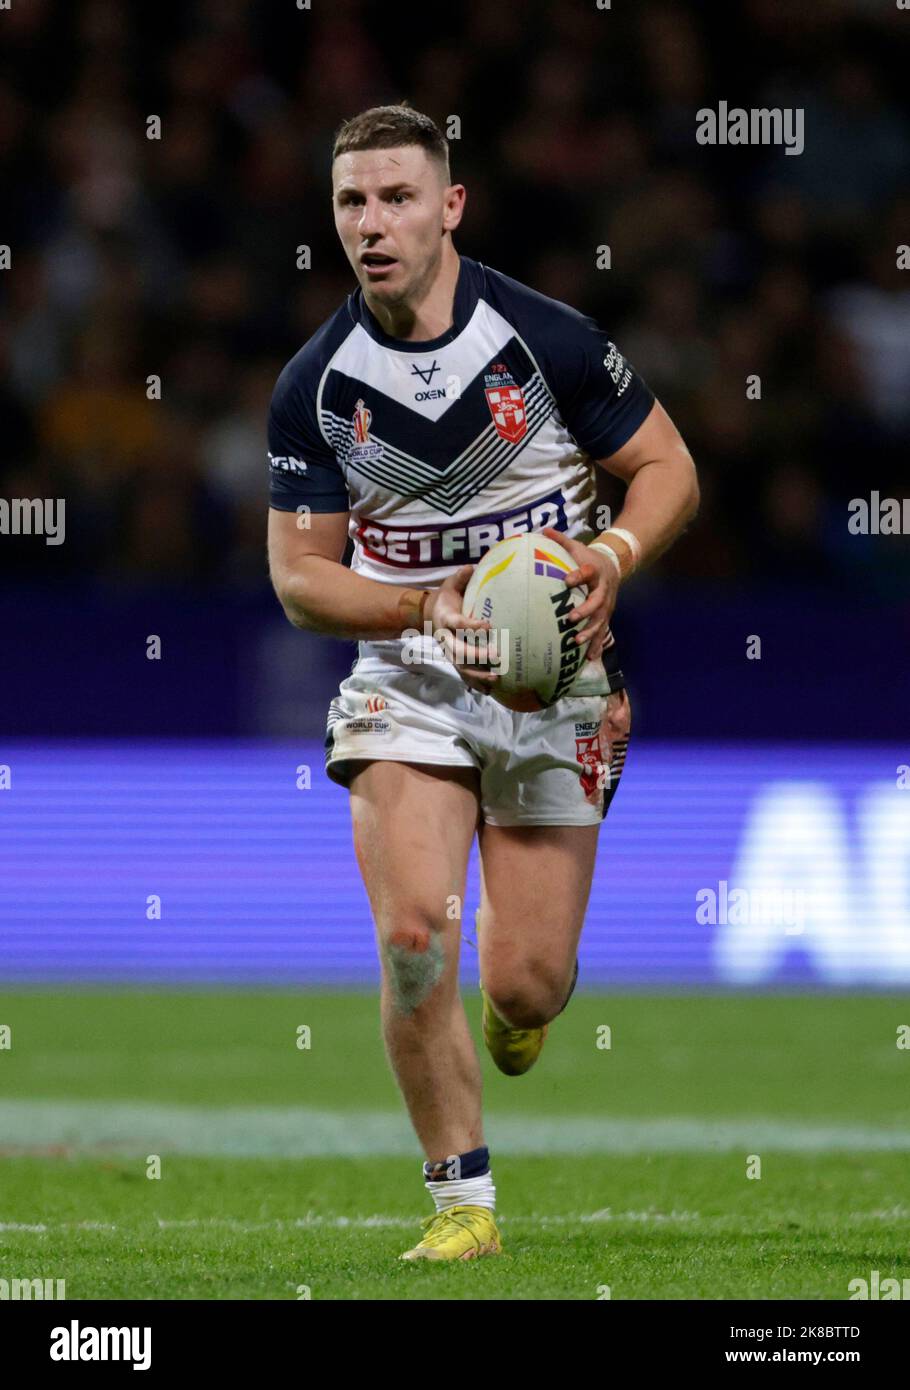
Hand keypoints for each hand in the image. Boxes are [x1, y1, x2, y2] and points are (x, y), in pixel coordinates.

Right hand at [424, 565, 499, 692]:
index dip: (472, 625)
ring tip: (495, 679)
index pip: (458, 623)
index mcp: (446, 618)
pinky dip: (475, 684)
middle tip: (496, 656)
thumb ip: (460, 577)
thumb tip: (472, 566)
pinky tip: (489, 691)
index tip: (488, 625)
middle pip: (459, 651)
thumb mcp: (450, 584)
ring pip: (461, 667)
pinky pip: (463, 675)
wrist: (428, 615)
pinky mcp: (453, 661)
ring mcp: (448, 652)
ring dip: (478, 675)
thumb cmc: (446, 598)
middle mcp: (445, 638)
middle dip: (477, 656)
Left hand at [541, 526, 619, 662]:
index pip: (587, 572)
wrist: (613, 566)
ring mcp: (606, 605)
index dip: (578, 576)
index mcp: (594, 572)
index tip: (567, 580)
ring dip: (590, 632)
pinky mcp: (606, 616)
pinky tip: (589, 658)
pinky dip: (596, 645)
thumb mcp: (577, 547)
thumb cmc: (587, 558)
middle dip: (585, 611)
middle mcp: (602, 590)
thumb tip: (542, 530)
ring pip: (600, 620)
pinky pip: (601, 632)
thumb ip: (560, 540)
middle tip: (570, 618)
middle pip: (597, 602)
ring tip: (577, 641)